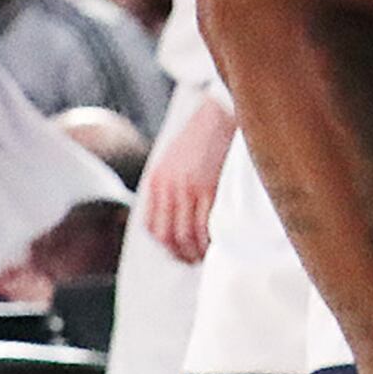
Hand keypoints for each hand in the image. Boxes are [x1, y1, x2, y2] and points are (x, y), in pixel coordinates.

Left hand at [137, 89, 233, 264]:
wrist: (220, 113)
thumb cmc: (202, 134)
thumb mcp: (175, 158)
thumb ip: (171, 183)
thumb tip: (176, 208)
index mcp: (158, 181)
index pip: (152, 225)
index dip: (164, 244)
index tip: (178, 250)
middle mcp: (169, 188)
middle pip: (168, 235)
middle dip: (180, 253)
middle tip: (193, 260)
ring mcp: (189, 189)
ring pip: (186, 234)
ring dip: (196, 251)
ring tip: (206, 256)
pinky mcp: (209, 188)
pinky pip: (206, 224)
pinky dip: (210, 240)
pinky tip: (217, 243)